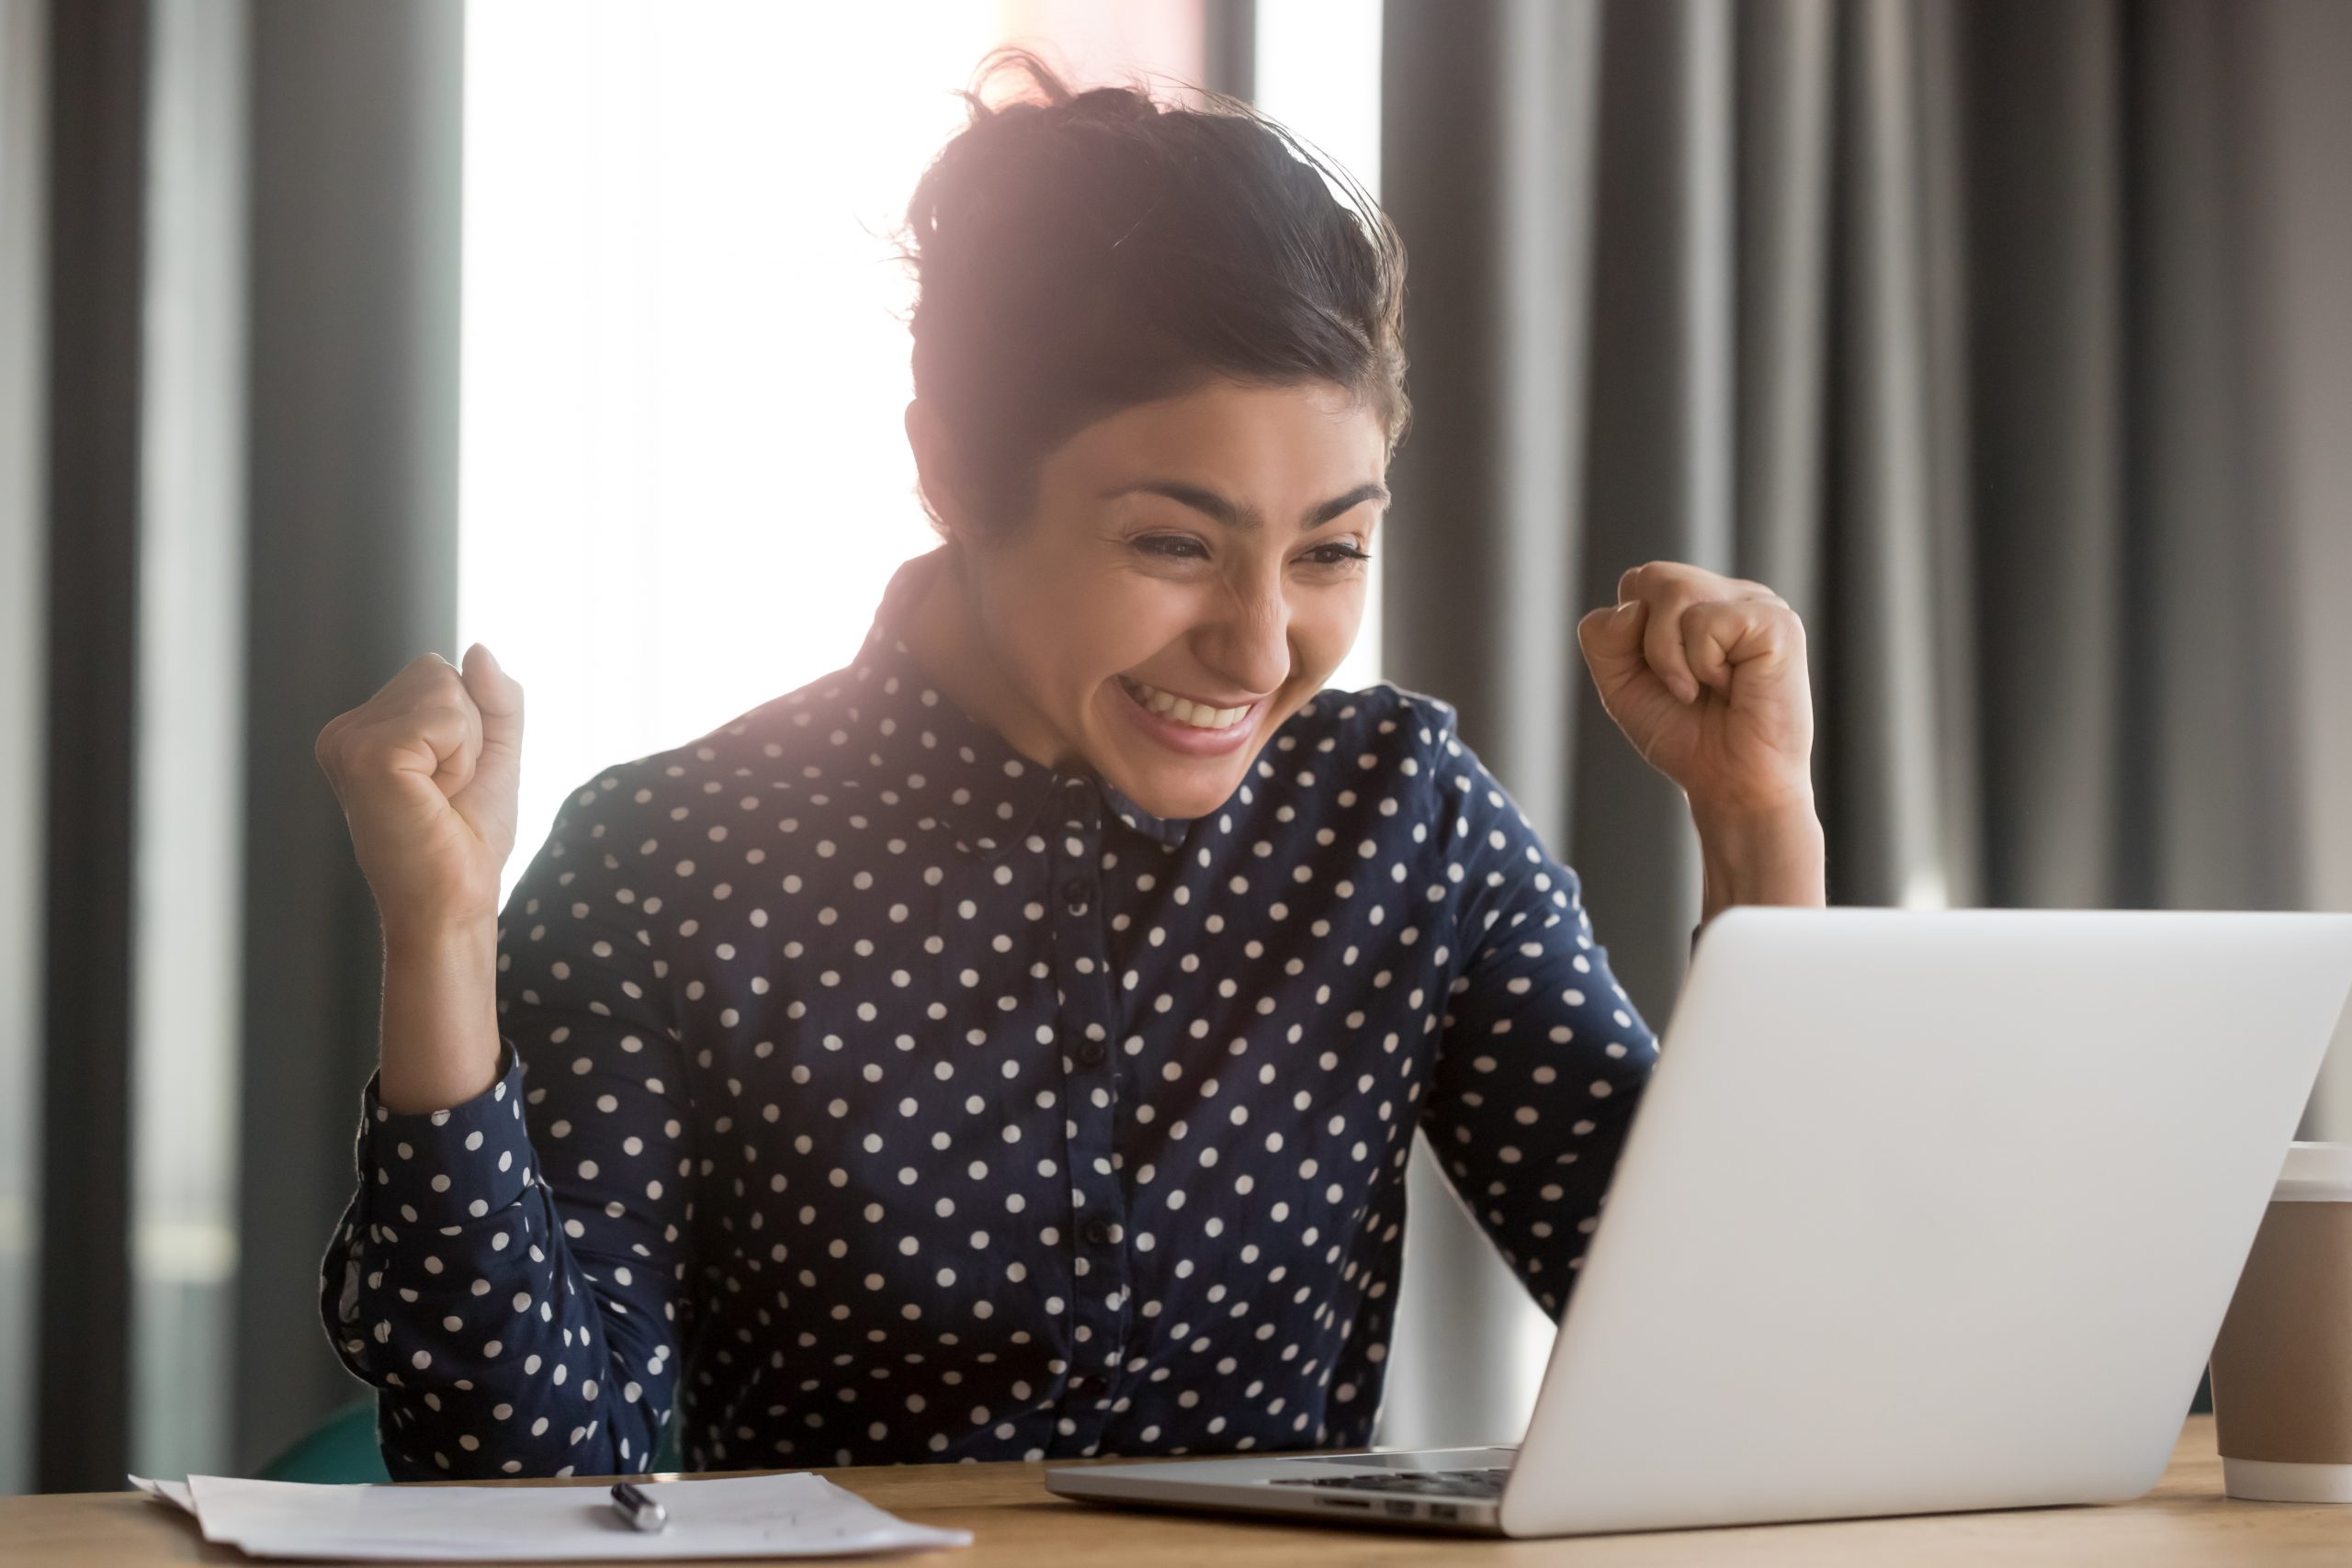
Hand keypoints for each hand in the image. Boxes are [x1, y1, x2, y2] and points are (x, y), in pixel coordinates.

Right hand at [314, 645, 525, 938]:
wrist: (454, 903)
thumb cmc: (467, 840)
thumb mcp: (493, 755)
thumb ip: (494, 699)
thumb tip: (477, 649)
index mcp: (365, 729)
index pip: (438, 672)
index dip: (469, 725)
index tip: (447, 782)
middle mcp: (346, 731)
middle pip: (439, 672)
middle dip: (469, 732)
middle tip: (445, 793)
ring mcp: (349, 741)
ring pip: (445, 688)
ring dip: (466, 748)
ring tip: (438, 796)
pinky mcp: (366, 754)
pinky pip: (447, 717)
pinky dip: (461, 758)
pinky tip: (434, 798)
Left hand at [1575, 563, 1813, 817]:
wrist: (1732, 784)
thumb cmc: (1687, 736)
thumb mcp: (1622, 685)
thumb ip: (1604, 639)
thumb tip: (1630, 608)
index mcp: (1699, 603)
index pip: (1637, 583)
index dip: (1629, 634)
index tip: (1663, 679)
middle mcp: (1730, 594)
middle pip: (1650, 577)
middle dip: (1649, 644)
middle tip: (1682, 687)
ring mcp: (1758, 603)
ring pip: (1675, 592)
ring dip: (1672, 658)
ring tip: (1706, 689)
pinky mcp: (1776, 622)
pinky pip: (1706, 621)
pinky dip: (1705, 665)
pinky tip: (1735, 687)